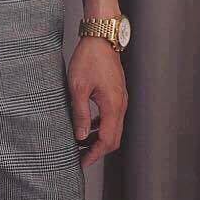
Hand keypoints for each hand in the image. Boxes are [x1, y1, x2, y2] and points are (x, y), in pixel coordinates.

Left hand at [66, 36, 128, 168]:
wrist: (101, 36)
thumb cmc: (88, 58)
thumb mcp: (78, 86)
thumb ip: (80, 113)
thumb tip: (80, 136)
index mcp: (112, 106)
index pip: (107, 141)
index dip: (94, 155)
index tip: (81, 162)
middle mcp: (121, 104)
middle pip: (113, 138)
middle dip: (97, 150)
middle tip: (80, 156)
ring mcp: (120, 98)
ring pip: (113, 127)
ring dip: (99, 138)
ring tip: (81, 143)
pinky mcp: (116, 92)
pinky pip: (111, 116)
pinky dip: (101, 125)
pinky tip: (87, 124)